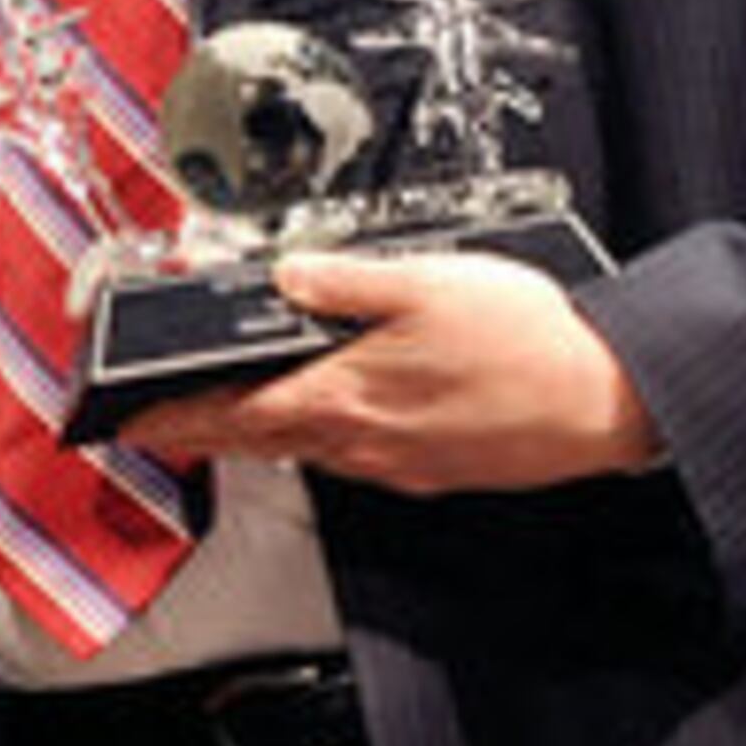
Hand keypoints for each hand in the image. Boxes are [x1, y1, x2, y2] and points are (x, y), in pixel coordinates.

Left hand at [118, 250, 662, 495]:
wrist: (613, 399)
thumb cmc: (530, 342)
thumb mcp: (425, 282)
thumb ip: (345, 281)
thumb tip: (286, 276)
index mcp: (346, 395)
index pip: (234, 415)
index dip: (176, 420)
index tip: (132, 425)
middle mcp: (365, 442)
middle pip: (261, 439)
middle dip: (205, 431)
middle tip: (162, 425)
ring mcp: (402, 463)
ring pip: (308, 449)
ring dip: (262, 433)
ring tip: (229, 416)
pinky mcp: (436, 469)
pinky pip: (357, 458)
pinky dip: (322, 438)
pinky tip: (328, 417)